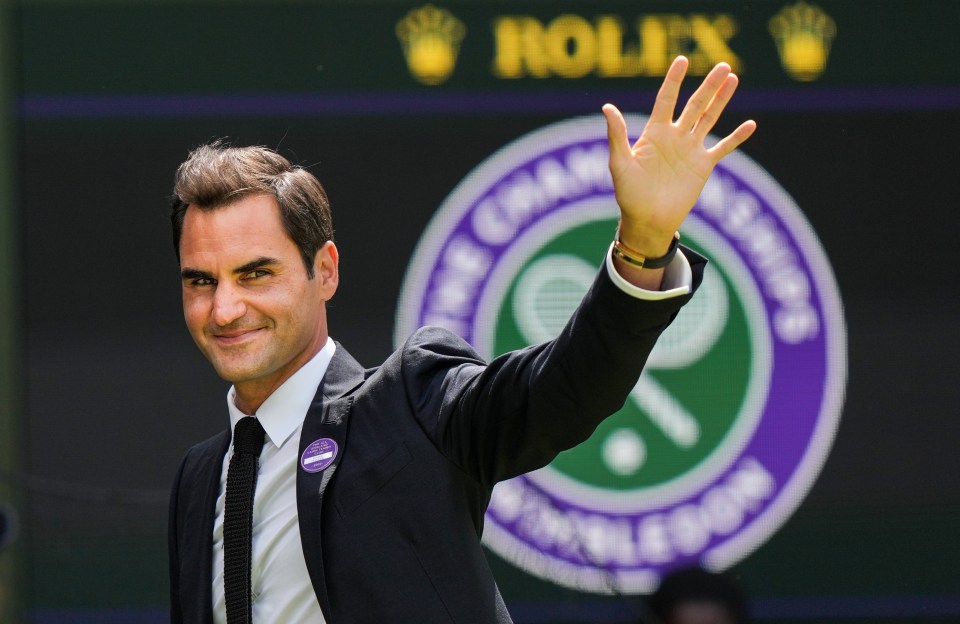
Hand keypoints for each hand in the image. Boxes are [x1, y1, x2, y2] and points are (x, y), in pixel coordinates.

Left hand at [603, 56, 755, 258]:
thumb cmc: (628, 194)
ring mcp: (690, 150)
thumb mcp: (619, 163)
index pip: (666, 99)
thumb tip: (606, 106)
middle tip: (723, 65)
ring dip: (722, 100)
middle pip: (694, 104)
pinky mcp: (703, 166)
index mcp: (654, 133)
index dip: (674, 80)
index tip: (682, 60)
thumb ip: (616, 135)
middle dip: (708, 86)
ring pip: (709, 119)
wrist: (647, 220)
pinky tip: (750, 125)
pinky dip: (736, 138)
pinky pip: (723, 148)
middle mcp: (675, 137)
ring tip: (733, 79)